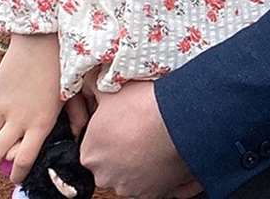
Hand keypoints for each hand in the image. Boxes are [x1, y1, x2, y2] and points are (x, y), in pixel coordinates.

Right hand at [0, 32, 62, 185]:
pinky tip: (2, 111)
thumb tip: (79, 135)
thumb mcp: (74, 94)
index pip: (23, 160)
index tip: (17, 177)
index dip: (18, 173)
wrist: (43, 39)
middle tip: (4, 155)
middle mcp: (18, 119)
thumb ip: (77, 117)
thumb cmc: (64, 66)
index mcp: (41, 123)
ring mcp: (2, 106)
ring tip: (5, 131)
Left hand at [79, 80, 194, 197]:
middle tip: (142, 130)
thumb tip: (87, 82)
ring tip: (158, 141)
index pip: (95, 146)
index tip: (125, 122)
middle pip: (112, 163)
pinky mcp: (153, 193)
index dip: (110, 133)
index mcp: (90, 154)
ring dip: (142, 163)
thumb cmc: (146, 106)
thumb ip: (93, 89)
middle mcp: (105, 175)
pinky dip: (160, 174)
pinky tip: (168, 154)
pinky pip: (154, 184)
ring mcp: (129, 187)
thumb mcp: (112, 90)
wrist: (182, 120)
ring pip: (132, 174)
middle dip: (124, 151)